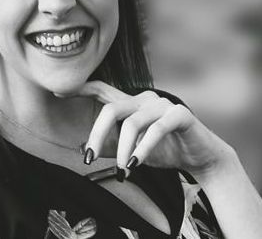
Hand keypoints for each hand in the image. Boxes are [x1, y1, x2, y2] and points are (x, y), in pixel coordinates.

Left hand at [63, 81, 231, 177]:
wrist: (202, 157)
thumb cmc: (164, 149)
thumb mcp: (131, 150)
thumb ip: (110, 147)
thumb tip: (82, 149)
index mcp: (131, 103)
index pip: (102, 90)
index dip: (81, 89)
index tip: (59, 93)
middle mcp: (144, 99)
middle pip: (111, 109)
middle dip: (97, 134)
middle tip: (89, 158)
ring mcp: (162, 104)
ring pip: (132, 122)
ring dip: (123, 150)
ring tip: (123, 172)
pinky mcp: (180, 114)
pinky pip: (157, 129)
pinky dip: (144, 148)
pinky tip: (136, 165)